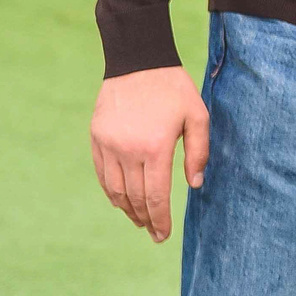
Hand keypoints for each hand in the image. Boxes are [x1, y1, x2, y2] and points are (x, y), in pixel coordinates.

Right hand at [90, 66, 209, 241]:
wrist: (138, 60)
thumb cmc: (173, 89)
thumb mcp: (197, 116)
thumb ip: (198, 152)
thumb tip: (195, 185)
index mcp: (155, 148)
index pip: (156, 197)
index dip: (160, 220)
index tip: (163, 235)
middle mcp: (128, 151)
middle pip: (135, 198)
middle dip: (145, 219)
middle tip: (153, 233)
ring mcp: (109, 145)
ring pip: (115, 190)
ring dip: (127, 209)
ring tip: (139, 219)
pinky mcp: (96, 138)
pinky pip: (101, 174)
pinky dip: (110, 191)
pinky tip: (120, 200)